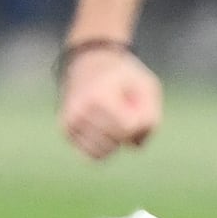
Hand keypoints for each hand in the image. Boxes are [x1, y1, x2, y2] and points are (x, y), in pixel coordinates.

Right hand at [58, 41, 160, 160]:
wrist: (90, 62)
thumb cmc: (123, 77)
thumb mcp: (147, 86)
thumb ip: (150, 116)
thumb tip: (134, 145)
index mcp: (98, 95)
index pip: (127, 127)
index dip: (140, 120)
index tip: (136, 103)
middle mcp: (79, 110)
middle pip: (116, 141)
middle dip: (127, 131)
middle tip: (124, 110)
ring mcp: (69, 121)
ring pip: (102, 152)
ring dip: (115, 142)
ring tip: (114, 121)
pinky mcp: (66, 130)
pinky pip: (90, 155)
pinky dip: (102, 149)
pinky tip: (106, 132)